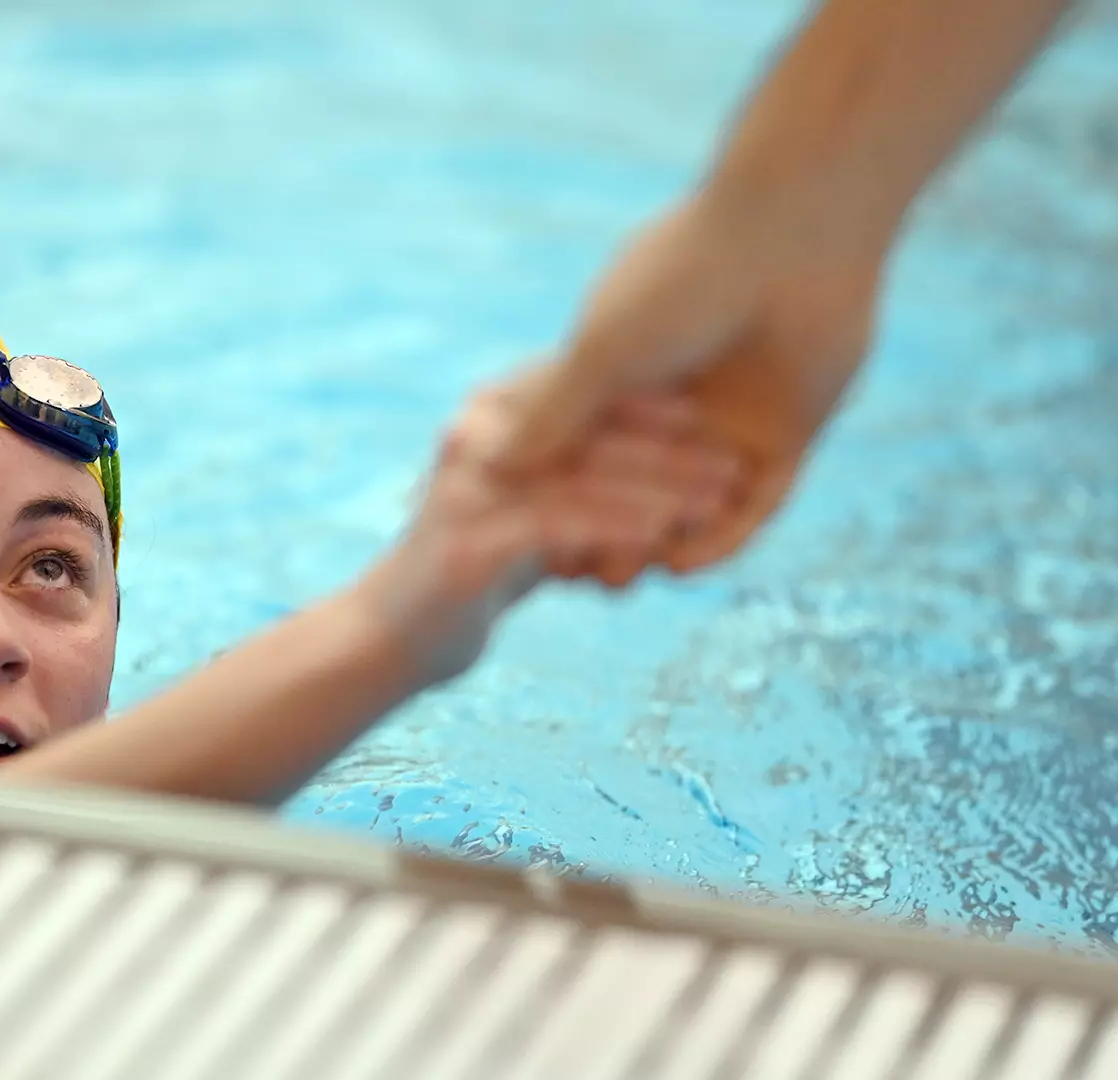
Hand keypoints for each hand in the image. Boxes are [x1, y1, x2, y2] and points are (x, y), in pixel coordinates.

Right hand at [355, 372, 741, 685]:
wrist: (385, 643)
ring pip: (583, 477)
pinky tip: (666, 538)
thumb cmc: (465, 585)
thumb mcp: (522, 528)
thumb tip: (647, 481)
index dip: (649, 408)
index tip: (711, 421)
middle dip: (668, 450)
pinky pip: (562, 524)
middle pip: (589, 434)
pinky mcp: (470, 540)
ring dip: (659, 488)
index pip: (583, 398)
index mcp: (489, 421)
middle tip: (732, 465)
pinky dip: (618, 527)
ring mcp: (468, 487)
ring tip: (718, 500)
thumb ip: (569, 493)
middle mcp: (475, 440)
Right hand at [481, 190, 886, 575]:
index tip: (518, 528)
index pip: (583, 450)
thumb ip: (552, 413)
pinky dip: (720, 540)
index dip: (552, 494)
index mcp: (628, 368)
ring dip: (653, 543)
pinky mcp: (788, 438)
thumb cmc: (685, 279)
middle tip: (568, 575)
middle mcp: (678, 398)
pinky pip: (754, 508)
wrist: (798, 238)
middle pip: (631, 486)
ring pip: (689, 503)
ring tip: (618, 581)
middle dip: (599, 532)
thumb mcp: (602, 353)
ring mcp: (735, 420)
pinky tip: (683, 567)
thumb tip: (489, 463)